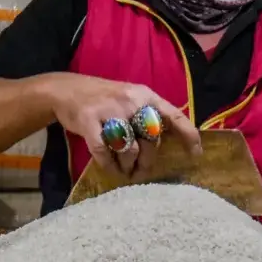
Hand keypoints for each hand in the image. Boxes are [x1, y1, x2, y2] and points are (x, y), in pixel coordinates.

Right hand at [44, 74, 201, 179]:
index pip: (173, 114)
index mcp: (144, 95)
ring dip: (129, 166)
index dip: (188, 134)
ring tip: (126, 172)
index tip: (195, 154)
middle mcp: (130, 101)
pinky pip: (104, 151)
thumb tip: (174, 140)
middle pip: (150, 138)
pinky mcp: (88, 121)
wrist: (66, 90)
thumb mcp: (130, 98)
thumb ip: (149, 115)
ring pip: (129, 148)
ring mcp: (108, 110)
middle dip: (148, 160)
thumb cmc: (104, 98)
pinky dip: (109, 165)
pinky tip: (111, 170)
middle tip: (142, 172)